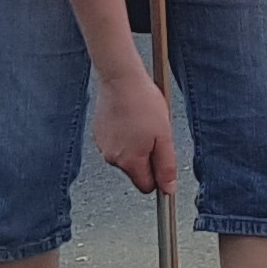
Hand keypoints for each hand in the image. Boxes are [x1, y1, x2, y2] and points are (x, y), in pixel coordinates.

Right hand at [93, 68, 176, 195]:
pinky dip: (124, 134)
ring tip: (141, 122)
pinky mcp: (98, 133)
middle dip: (147, 157)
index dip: (158, 176)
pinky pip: (116, 142)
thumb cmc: (143, 102)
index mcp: (130, 162)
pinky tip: (130, 117)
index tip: (163, 160)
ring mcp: (103, 145)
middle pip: (135, 171)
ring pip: (125, 156)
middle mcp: (113, 158)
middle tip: (154, 134)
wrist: (120, 78)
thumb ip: (166, 166)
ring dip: (135, 145)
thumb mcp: (164, 136)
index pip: (146, 186)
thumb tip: (168, 189)